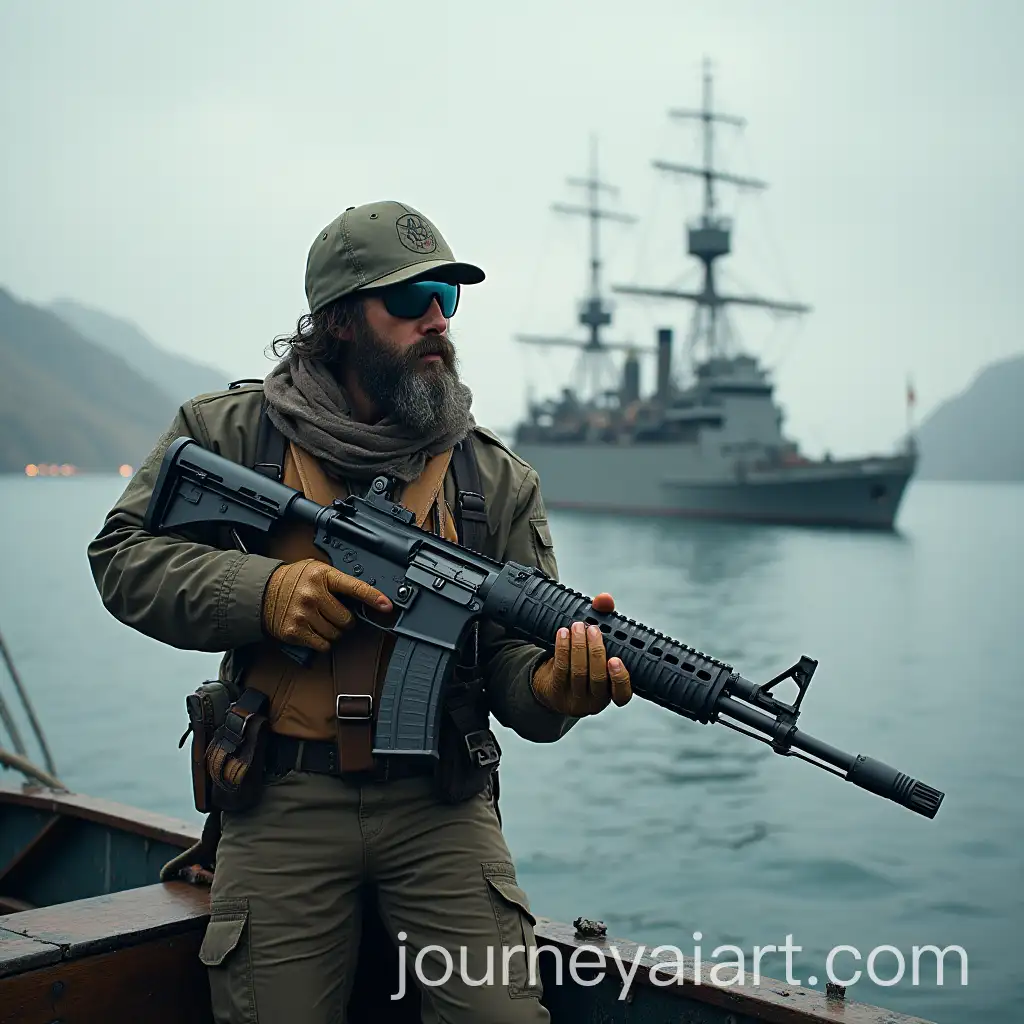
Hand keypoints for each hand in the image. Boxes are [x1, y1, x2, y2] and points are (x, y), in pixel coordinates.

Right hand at [262, 557, 392, 652]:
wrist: (260, 592)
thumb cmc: (293, 580)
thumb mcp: (316, 569)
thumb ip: (337, 580)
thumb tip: (365, 595)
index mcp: (322, 575)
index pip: (355, 587)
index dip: (373, 597)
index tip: (387, 606)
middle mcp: (313, 594)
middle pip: (347, 619)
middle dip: (345, 620)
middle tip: (333, 613)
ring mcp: (303, 614)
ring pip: (336, 634)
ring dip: (333, 631)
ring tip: (320, 620)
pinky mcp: (295, 631)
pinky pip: (323, 645)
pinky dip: (322, 642)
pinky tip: (313, 630)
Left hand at [530, 592, 631, 716]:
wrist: (552, 683)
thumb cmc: (583, 661)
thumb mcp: (597, 645)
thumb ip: (605, 619)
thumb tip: (604, 599)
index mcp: (611, 692)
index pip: (623, 695)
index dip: (621, 679)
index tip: (615, 659)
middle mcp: (595, 701)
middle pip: (597, 677)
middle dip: (595, 651)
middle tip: (592, 629)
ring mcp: (574, 699)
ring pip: (578, 672)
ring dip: (577, 646)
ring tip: (576, 627)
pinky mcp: (556, 692)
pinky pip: (560, 668)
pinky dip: (562, 648)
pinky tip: (562, 634)